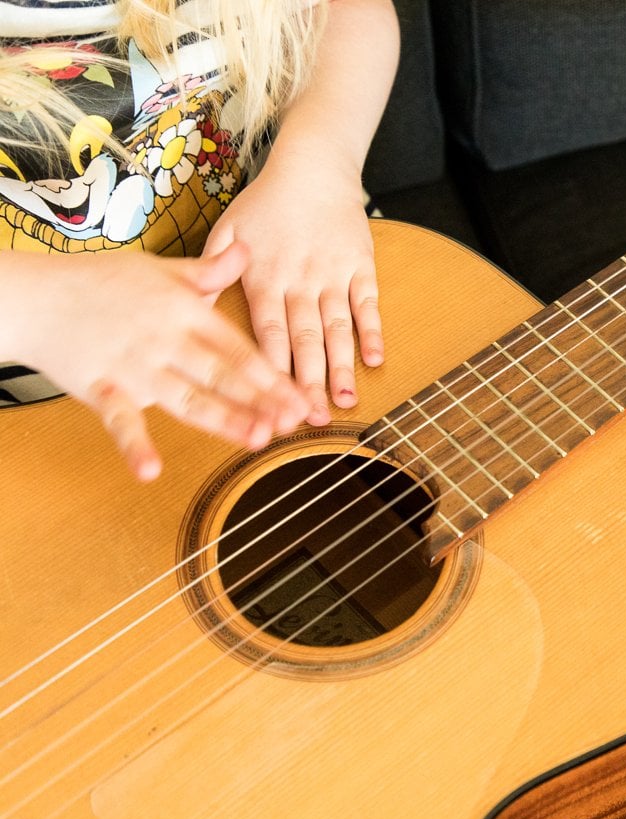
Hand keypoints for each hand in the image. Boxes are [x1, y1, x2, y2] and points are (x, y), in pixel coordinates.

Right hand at [8, 245, 308, 480]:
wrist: (34, 296)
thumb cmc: (99, 282)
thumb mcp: (161, 269)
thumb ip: (209, 270)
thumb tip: (246, 250)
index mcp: (185, 311)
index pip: (239, 348)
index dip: (273, 375)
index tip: (301, 398)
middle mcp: (165, 340)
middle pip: (222, 375)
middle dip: (261, 400)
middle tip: (293, 424)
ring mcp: (134, 366)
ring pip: (186, 398)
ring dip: (222, 419)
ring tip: (255, 440)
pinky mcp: (100, 387)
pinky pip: (119, 420)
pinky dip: (134, 445)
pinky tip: (150, 470)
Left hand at [204, 151, 383, 426]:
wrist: (314, 167)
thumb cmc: (266, 202)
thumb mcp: (228, 230)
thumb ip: (213, 270)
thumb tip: (192, 307)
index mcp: (264, 277)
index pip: (268, 333)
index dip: (271, 371)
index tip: (270, 404)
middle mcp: (300, 282)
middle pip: (305, 340)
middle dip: (309, 382)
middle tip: (311, 419)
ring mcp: (334, 276)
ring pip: (338, 328)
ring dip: (342, 367)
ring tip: (345, 401)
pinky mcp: (361, 267)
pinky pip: (368, 304)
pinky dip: (373, 332)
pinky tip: (375, 360)